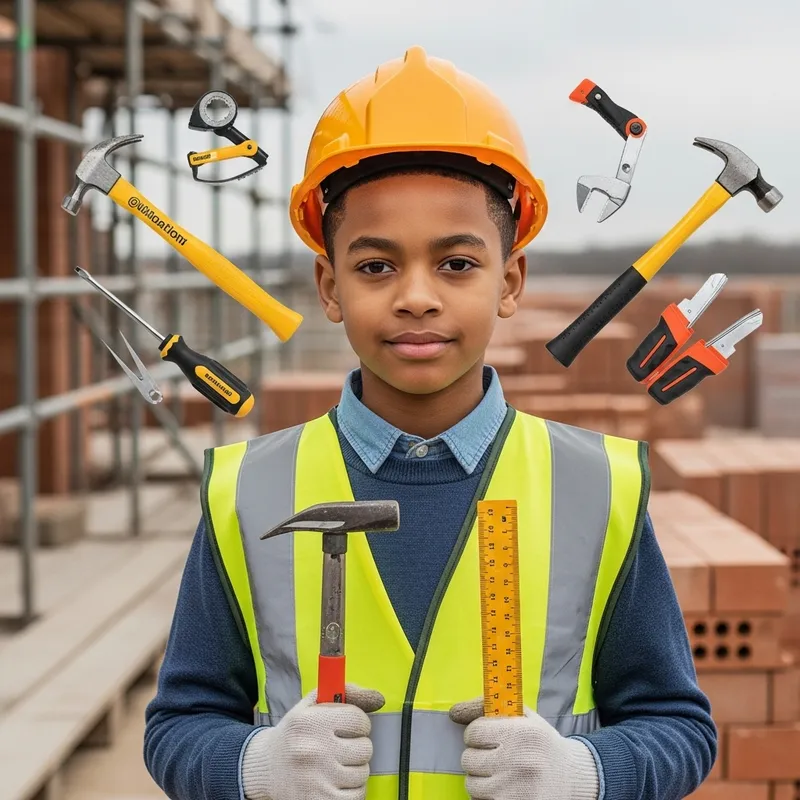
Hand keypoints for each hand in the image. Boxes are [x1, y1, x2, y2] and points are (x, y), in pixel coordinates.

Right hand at [242, 683, 384, 799]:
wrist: (265, 769)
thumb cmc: (294, 734)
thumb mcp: (312, 704)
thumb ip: (346, 693)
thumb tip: (378, 697)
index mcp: (311, 723)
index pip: (359, 720)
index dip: (358, 723)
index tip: (349, 727)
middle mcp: (314, 750)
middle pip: (365, 748)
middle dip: (357, 747)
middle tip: (341, 747)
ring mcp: (318, 780)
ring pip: (363, 773)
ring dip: (354, 769)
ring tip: (335, 765)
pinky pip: (357, 795)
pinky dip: (352, 790)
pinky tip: (336, 782)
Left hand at [449, 698, 598, 799]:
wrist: (571, 778)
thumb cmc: (541, 742)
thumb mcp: (522, 716)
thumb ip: (487, 707)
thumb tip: (453, 712)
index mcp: (522, 733)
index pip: (474, 731)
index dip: (476, 733)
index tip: (485, 735)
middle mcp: (518, 762)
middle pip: (468, 758)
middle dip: (476, 755)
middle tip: (492, 754)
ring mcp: (515, 790)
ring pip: (471, 783)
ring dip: (479, 776)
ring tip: (497, 771)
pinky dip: (485, 794)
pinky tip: (501, 786)